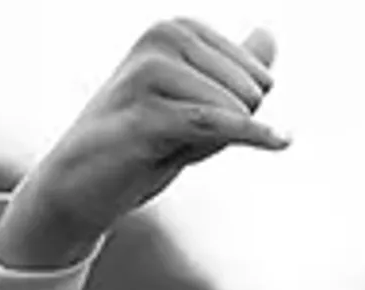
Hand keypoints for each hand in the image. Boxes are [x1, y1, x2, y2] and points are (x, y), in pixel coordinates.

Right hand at [0, 19, 284, 268]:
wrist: (83, 184)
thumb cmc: (145, 141)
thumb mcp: (197, 104)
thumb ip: (237, 71)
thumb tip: (269, 36)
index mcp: (176, 29)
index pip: (256, 74)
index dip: (243, 111)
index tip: (196, 122)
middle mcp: (162, 37)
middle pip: (249, 90)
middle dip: (232, 126)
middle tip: (177, 139)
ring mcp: (150, 71)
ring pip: (232, 107)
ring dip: (215, 144)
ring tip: (165, 147)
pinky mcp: (145, 113)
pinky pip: (213, 123)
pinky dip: (250, 134)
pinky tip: (281, 140)